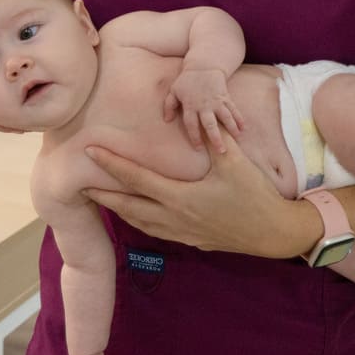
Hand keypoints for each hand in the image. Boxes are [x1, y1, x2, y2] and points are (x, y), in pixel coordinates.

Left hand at [82, 129, 312, 258]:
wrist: (274, 233)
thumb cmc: (255, 197)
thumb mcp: (235, 163)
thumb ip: (213, 139)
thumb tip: (199, 114)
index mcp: (180, 197)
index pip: (136, 178)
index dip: (111, 164)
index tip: (90, 152)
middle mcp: (174, 218)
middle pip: (128, 206)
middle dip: (103, 195)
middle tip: (79, 185)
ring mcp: (182, 233)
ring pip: (140, 222)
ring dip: (119, 210)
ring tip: (103, 200)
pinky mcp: (192, 240)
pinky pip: (155, 230)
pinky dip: (139, 221)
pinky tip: (138, 215)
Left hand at [162, 68, 244, 150]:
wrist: (203, 66)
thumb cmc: (187, 80)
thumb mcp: (174, 91)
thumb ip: (169, 106)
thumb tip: (167, 120)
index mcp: (190, 105)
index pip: (191, 125)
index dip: (195, 137)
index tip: (199, 148)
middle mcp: (204, 105)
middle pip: (210, 124)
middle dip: (216, 138)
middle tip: (221, 151)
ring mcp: (216, 101)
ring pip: (226, 117)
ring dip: (232, 129)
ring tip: (237, 140)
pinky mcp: (225, 97)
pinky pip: (234, 109)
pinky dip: (239, 119)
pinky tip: (243, 128)